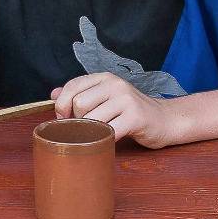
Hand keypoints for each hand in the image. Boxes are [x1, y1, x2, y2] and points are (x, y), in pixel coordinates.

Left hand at [56, 70, 187, 147]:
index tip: (63, 118)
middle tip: (87, 128)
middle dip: (78, 121)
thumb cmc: (131, 112)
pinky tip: (109, 140)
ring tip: (100, 134)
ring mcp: (126, 100)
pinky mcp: (135, 117)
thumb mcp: (106, 97)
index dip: (62, 104)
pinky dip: (103, 140)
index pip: (73, 85)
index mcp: (105, 78)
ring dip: (91, 132)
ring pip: (91, 119)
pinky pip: (108, 132)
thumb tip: (52, 95)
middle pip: (79, 104)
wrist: (164, 120)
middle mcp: (115, 85)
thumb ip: (81, 94)